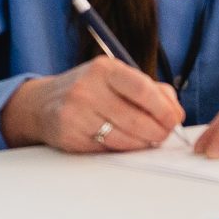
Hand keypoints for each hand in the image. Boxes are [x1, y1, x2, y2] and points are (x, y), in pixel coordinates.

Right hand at [0, 56, 183, 151]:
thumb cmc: (90, 89)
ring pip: (123, 138)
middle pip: (135, 118)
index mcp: (104, 69)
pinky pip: (107, 149)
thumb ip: (150, 89)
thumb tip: (175, 111)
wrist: (42, 104)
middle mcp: (87, 89)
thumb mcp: (116, 77)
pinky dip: (122, 150)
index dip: (164, 109)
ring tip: (148, 140)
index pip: (143, 89)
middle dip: (158, 131)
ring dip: (142, 144)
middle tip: (165, 135)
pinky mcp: (70, 137)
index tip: (175, 119)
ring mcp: (76, 114)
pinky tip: (125, 143)